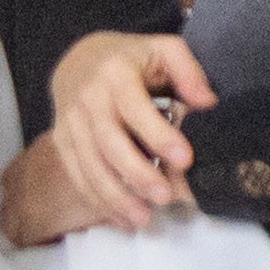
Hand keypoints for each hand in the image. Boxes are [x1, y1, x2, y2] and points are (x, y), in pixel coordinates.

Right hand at [39, 27, 212, 228]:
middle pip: (109, 142)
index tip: (185, 159)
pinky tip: (123, 221)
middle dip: (137, 173)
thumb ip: (187, 70)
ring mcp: (70, 123)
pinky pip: (79, 176)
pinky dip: (100, 202)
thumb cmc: (130, 58)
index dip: (159, 135)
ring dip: (116, 196)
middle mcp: (87, 98)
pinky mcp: (62, 143)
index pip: (135, 107)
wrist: (77, 61)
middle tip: (165, 197)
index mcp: (114, 73)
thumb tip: (207, 101)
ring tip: (143, 219)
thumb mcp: (162, 49)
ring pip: (90, 165)